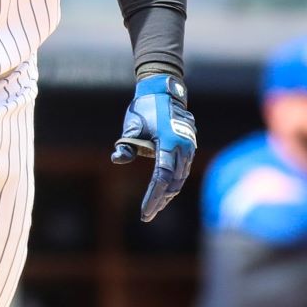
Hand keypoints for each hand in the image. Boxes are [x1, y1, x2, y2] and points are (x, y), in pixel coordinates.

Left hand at [111, 74, 196, 220]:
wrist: (165, 90)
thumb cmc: (145, 107)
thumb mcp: (132, 124)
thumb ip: (126, 143)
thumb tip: (117, 158)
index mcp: (170, 142)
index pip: (162, 177)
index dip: (153, 196)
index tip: (145, 211)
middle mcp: (183, 147)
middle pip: (173, 182)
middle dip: (160, 200)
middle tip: (148, 215)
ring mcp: (189, 147)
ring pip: (180, 178)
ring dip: (168, 193)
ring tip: (155, 207)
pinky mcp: (189, 147)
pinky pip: (183, 170)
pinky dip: (173, 183)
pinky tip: (164, 192)